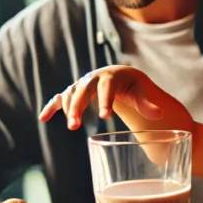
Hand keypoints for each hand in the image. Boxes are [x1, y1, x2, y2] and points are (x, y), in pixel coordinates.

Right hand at [38, 65, 161, 129]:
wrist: (121, 77)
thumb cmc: (133, 87)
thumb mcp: (141, 93)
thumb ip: (147, 104)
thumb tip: (159, 114)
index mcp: (111, 76)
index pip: (106, 87)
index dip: (105, 101)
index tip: (105, 117)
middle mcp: (93, 77)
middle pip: (82, 89)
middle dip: (78, 106)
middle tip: (75, 125)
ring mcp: (82, 84)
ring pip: (70, 93)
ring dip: (67, 109)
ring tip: (72, 126)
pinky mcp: (74, 92)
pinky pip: (59, 98)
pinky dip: (51, 106)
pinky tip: (43, 118)